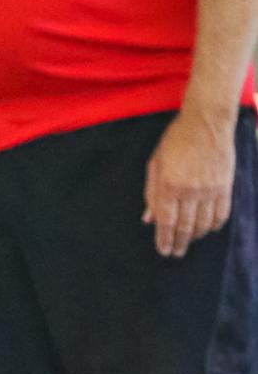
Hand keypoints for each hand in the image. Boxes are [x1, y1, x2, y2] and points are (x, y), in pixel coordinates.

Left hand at [144, 107, 235, 258]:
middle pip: (184, 227)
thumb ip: (151, 193)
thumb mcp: (156, 164)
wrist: (207, 121)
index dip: (164, 240)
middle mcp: (189, 191)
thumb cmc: (176, 140)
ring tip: (190, 240)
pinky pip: (221, 213)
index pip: (166, 222)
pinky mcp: (225, 185)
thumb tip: (149, 219)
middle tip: (176, 252)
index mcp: (169, 186)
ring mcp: (209, 189)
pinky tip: (209, 229)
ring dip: (196, 236)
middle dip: (179, 243)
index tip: (163, 251)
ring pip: (203, 223)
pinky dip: (215, 225)